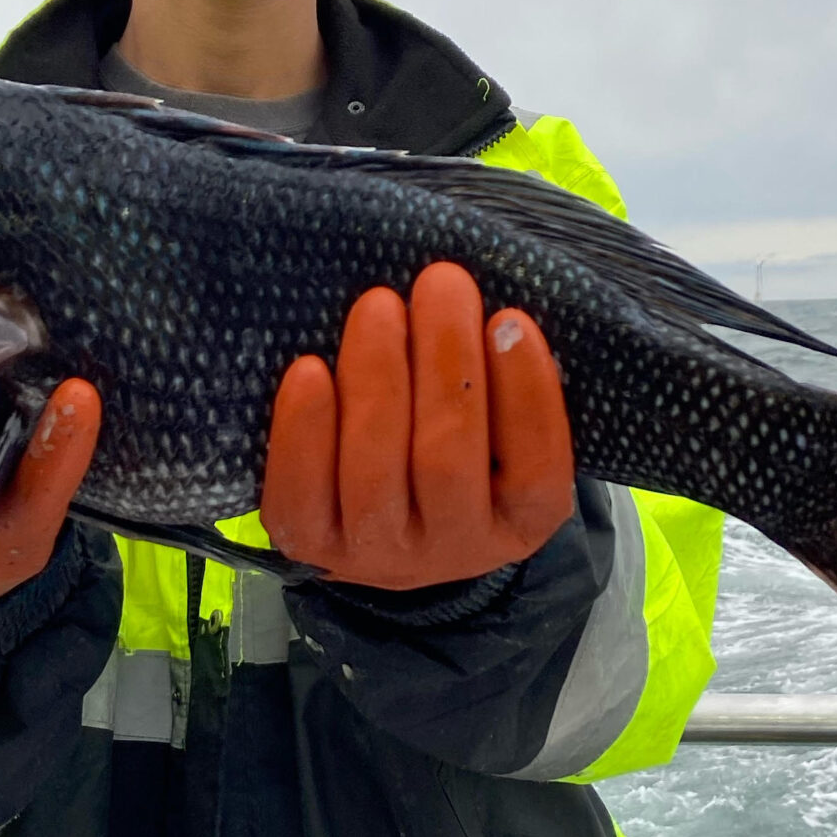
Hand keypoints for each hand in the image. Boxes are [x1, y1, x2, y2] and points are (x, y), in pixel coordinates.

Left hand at [261, 262, 574, 590]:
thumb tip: (486, 306)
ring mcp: (377, 553)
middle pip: (447, 463)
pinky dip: (304, 430)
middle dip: (445, 364)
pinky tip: (310, 369)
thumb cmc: (457, 447)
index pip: (536, 468)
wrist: (384, 526)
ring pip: (374, 472)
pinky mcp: (309, 542)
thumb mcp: (502, 431)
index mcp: (522, 521)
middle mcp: (453, 549)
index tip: (510, 319)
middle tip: (442, 283)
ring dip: (376, 378)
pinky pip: (301, 492)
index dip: (526, 393)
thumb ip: (502, 382)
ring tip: (380, 306)